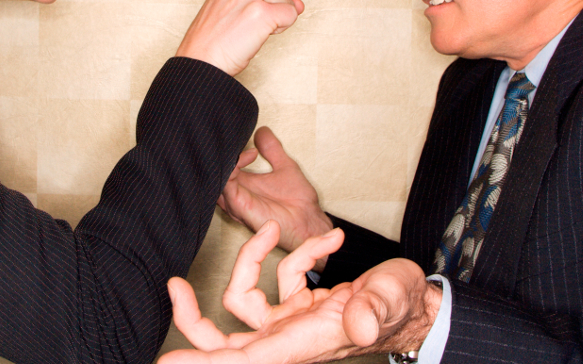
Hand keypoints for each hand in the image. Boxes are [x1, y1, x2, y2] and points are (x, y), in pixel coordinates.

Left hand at [161, 221, 440, 363]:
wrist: (415, 305)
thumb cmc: (402, 306)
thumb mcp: (392, 300)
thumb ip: (373, 309)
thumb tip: (360, 323)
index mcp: (301, 343)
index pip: (243, 359)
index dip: (205, 363)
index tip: (168, 362)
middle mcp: (288, 337)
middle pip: (224, 341)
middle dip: (193, 318)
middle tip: (174, 285)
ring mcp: (292, 323)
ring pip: (243, 303)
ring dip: (250, 260)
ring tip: (269, 232)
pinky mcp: (301, 306)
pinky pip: (281, 278)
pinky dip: (298, 253)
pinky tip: (330, 241)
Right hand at [176, 0, 315, 75]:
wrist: (201, 58)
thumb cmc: (214, 37)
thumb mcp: (234, 5)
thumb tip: (299, 3)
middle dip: (277, 5)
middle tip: (252, 21)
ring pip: (290, 3)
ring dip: (278, 19)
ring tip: (251, 29)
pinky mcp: (262, 11)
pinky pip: (291, 16)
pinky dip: (281, 28)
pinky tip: (259, 34)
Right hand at [219, 127, 332, 258]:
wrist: (308, 220)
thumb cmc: (298, 202)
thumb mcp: (284, 165)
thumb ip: (272, 149)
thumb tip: (262, 130)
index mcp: (243, 183)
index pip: (224, 163)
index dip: (228, 147)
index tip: (239, 134)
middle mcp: (236, 192)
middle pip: (215, 170)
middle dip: (219, 152)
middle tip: (228, 136)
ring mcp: (235, 200)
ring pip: (216, 177)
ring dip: (224, 159)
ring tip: (235, 145)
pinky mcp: (239, 206)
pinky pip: (225, 186)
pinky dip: (230, 169)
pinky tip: (243, 157)